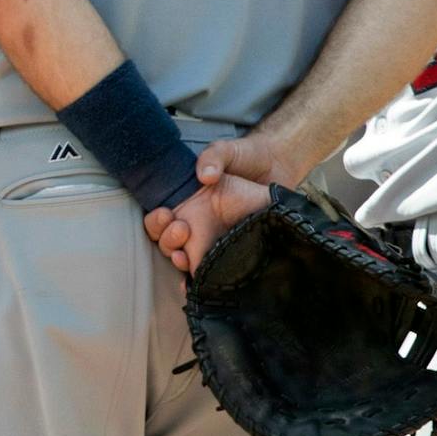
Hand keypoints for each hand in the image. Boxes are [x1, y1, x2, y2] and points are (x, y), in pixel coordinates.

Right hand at [144, 136, 284, 275]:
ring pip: (186, 260)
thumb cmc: (247, 157)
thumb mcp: (227, 150)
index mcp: (189, 202)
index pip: (160, 221)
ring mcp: (215, 239)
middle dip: (167, 240)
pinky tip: (198, 285)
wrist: (279, 167)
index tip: (167, 216)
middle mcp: (196, 223)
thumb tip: (204, 176)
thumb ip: (213, 157)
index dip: (157, 224)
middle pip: (168, 243)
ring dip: (180, 260)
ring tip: (186, 256)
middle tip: (182, 229)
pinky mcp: (235, 251)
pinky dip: (202, 281)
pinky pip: (214, 271)